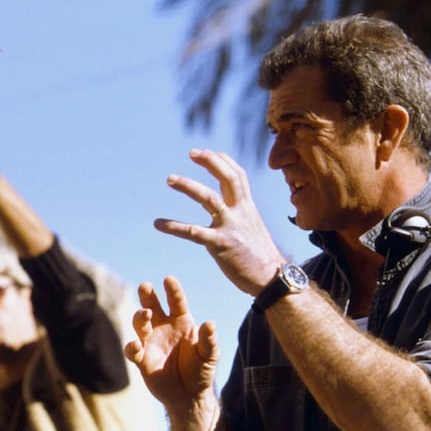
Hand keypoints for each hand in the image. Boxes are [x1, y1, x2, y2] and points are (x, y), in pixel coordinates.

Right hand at [124, 276, 217, 421]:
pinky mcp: (142, 360)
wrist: (189, 396)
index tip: (168, 279)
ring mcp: (151, 342)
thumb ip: (209, 340)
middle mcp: (163, 327)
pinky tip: (137, 346)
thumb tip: (209, 323)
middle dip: (147, 295)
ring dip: (140, 317)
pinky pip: (133, 350)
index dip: (172, 290)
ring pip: (140, 324)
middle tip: (145, 286)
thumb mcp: (209, 355)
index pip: (176, 301)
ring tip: (146, 314)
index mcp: (181, 322)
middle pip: (152, 306)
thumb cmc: (201, 370)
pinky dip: (132, 347)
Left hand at [154, 149, 283, 295]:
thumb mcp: (253, 227)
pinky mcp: (220, 244)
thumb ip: (240, 214)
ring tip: (170, 178)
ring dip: (188, 185)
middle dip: (210, 162)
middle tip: (191, 153)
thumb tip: (228, 206)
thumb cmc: (261, 256)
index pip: (237, 175)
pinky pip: (193, 232)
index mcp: (248, 207)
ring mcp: (230, 227)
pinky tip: (158, 223)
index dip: (222, 160)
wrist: (272, 279)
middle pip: (227, 177)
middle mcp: (240, 212)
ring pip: (209, 198)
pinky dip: (174, 226)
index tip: (206, 152)